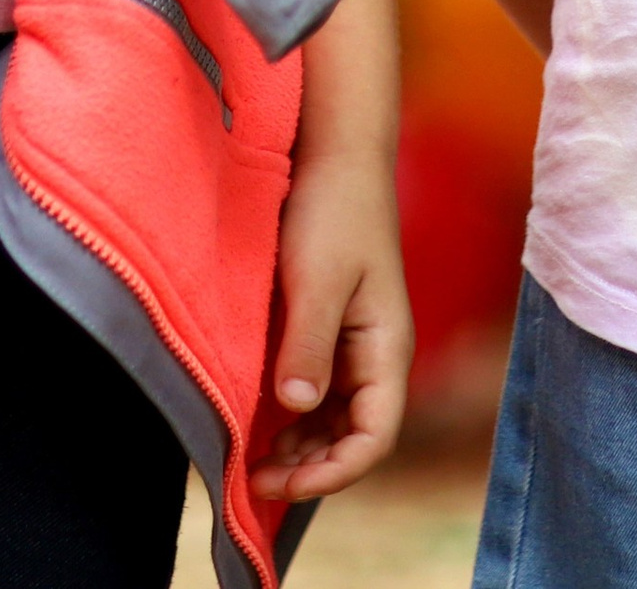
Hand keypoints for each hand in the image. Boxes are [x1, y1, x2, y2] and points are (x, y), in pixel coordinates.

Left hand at [251, 142, 410, 502]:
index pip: (374, 437)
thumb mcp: (319, 278)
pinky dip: (288, 415)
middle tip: (252, 479)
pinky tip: (254, 420)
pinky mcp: (326, 326)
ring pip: (331, 419)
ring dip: (297, 447)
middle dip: (309, 468)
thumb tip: (296, 408)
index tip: (280, 484)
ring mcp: (351, 343)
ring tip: (249, 461)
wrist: (334, 152)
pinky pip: (313, 389)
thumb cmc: (334, 209)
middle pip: (352, 437)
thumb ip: (310, 344)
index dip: (333, 473)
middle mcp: (374, 355)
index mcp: (387, 349)